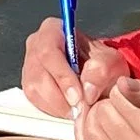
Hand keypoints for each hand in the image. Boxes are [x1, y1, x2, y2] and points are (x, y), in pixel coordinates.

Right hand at [20, 22, 137, 118]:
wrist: (98, 75)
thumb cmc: (101, 63)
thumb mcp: (111, 61)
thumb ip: (102, 69)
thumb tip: (87, 88)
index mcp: (53, 30)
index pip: (49, 51)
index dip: (62, 76)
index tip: (78, 96)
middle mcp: (36, 45)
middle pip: (38, 74)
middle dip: (61, 96)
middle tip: (80, 108)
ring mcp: (29, 65)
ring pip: (34, 90)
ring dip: (57, 105)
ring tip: (77, 108)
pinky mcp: (29, 84)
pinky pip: (35, 101)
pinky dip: (53, 109)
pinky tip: (68, 108)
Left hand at [72, 74, 139, 139]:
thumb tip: (121, 84)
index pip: (117, 98)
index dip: (119, 88)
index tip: (129, 91)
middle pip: (101, 115)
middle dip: (105, 103)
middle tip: (118, 102)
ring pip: (90, 134)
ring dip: (93, 118)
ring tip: (108, 113)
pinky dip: (86, 137)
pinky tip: (96, 127)